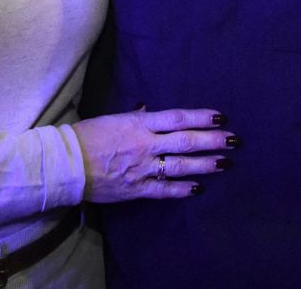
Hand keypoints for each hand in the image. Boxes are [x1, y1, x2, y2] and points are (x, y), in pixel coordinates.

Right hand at [69, 107, 233, 202]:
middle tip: (234, 140)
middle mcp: (145, 145)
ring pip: (181, 165)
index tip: (221, 117)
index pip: (177, 118)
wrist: (66, 163)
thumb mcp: (112, 118)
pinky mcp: (136, 189)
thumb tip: (149, 111)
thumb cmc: (86, 136)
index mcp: (139, 124)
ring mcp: (143, 169)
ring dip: (205, 164)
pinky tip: (198, 188)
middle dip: (213, 140)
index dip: (201, 117)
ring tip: (225, 163)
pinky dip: (182, 189)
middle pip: (186, 141)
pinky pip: (164, 190)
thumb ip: (135, 117)